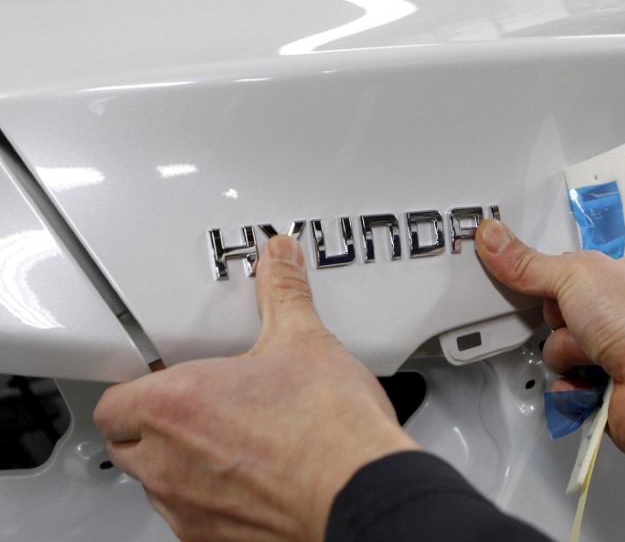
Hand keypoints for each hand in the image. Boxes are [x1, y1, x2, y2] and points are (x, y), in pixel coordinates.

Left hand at [94, 236, 418, 541]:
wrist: (362, 489)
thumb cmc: (329, 428)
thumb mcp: (304, 340)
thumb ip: (283, 293)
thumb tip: (279, 260)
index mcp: (176, 405)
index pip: (113, 402)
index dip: (135, 386)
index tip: (164, 377)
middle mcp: (170, 462)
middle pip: (125, 444)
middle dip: (150, 424)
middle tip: (195, 405)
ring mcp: (191, 507)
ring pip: (155, 484)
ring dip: (177, 461)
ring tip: (227, 438)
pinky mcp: (217, 538)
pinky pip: (191, 517)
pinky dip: (208, 495)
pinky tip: (252, 474)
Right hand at [475, 219, 624, 489]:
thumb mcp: (577, 273)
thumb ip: (530, 263)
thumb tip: (495, 240)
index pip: (582, 272)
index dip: (560, 278)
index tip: (541, 277)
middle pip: (566, 316)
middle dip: (562, 322)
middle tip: (575, 319)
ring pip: (564, 354)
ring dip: (567, 356)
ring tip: (592, 355)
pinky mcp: (615, 398)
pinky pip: (570, 391)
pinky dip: (573, 390)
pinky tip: (590, 383)